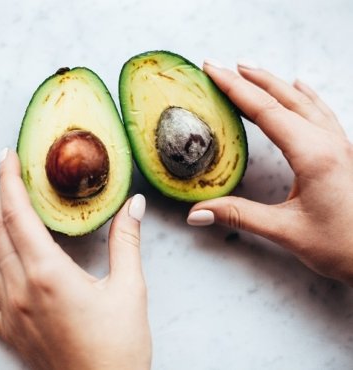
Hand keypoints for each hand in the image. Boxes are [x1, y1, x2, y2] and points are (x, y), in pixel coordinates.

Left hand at [0, 150, 150, 369]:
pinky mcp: (9, 331)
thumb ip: (126, 242)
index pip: (20, 216)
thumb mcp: (129, 288)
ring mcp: (11, 312)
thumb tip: (133, 205)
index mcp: (49, 274)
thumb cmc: (119, 346)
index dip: (10, 183)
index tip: (8, 158)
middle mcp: (22, 289)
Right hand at [187, 59, 352, 284]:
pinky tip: (300, 87)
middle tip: (223, 66)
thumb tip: (197, 213)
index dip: (235, 88)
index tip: (214, 70)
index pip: (266, 111)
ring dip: (274, 84)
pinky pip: (321, 112)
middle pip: (284, 99)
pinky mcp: (343, 152)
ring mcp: (340, 144)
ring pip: (303, 101)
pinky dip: (304, 96)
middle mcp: (329, 142)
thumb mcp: (285, 231)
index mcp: (314, 155)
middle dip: (251, 79)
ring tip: (251, 71)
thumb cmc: (342, 247)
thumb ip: (239, 216)